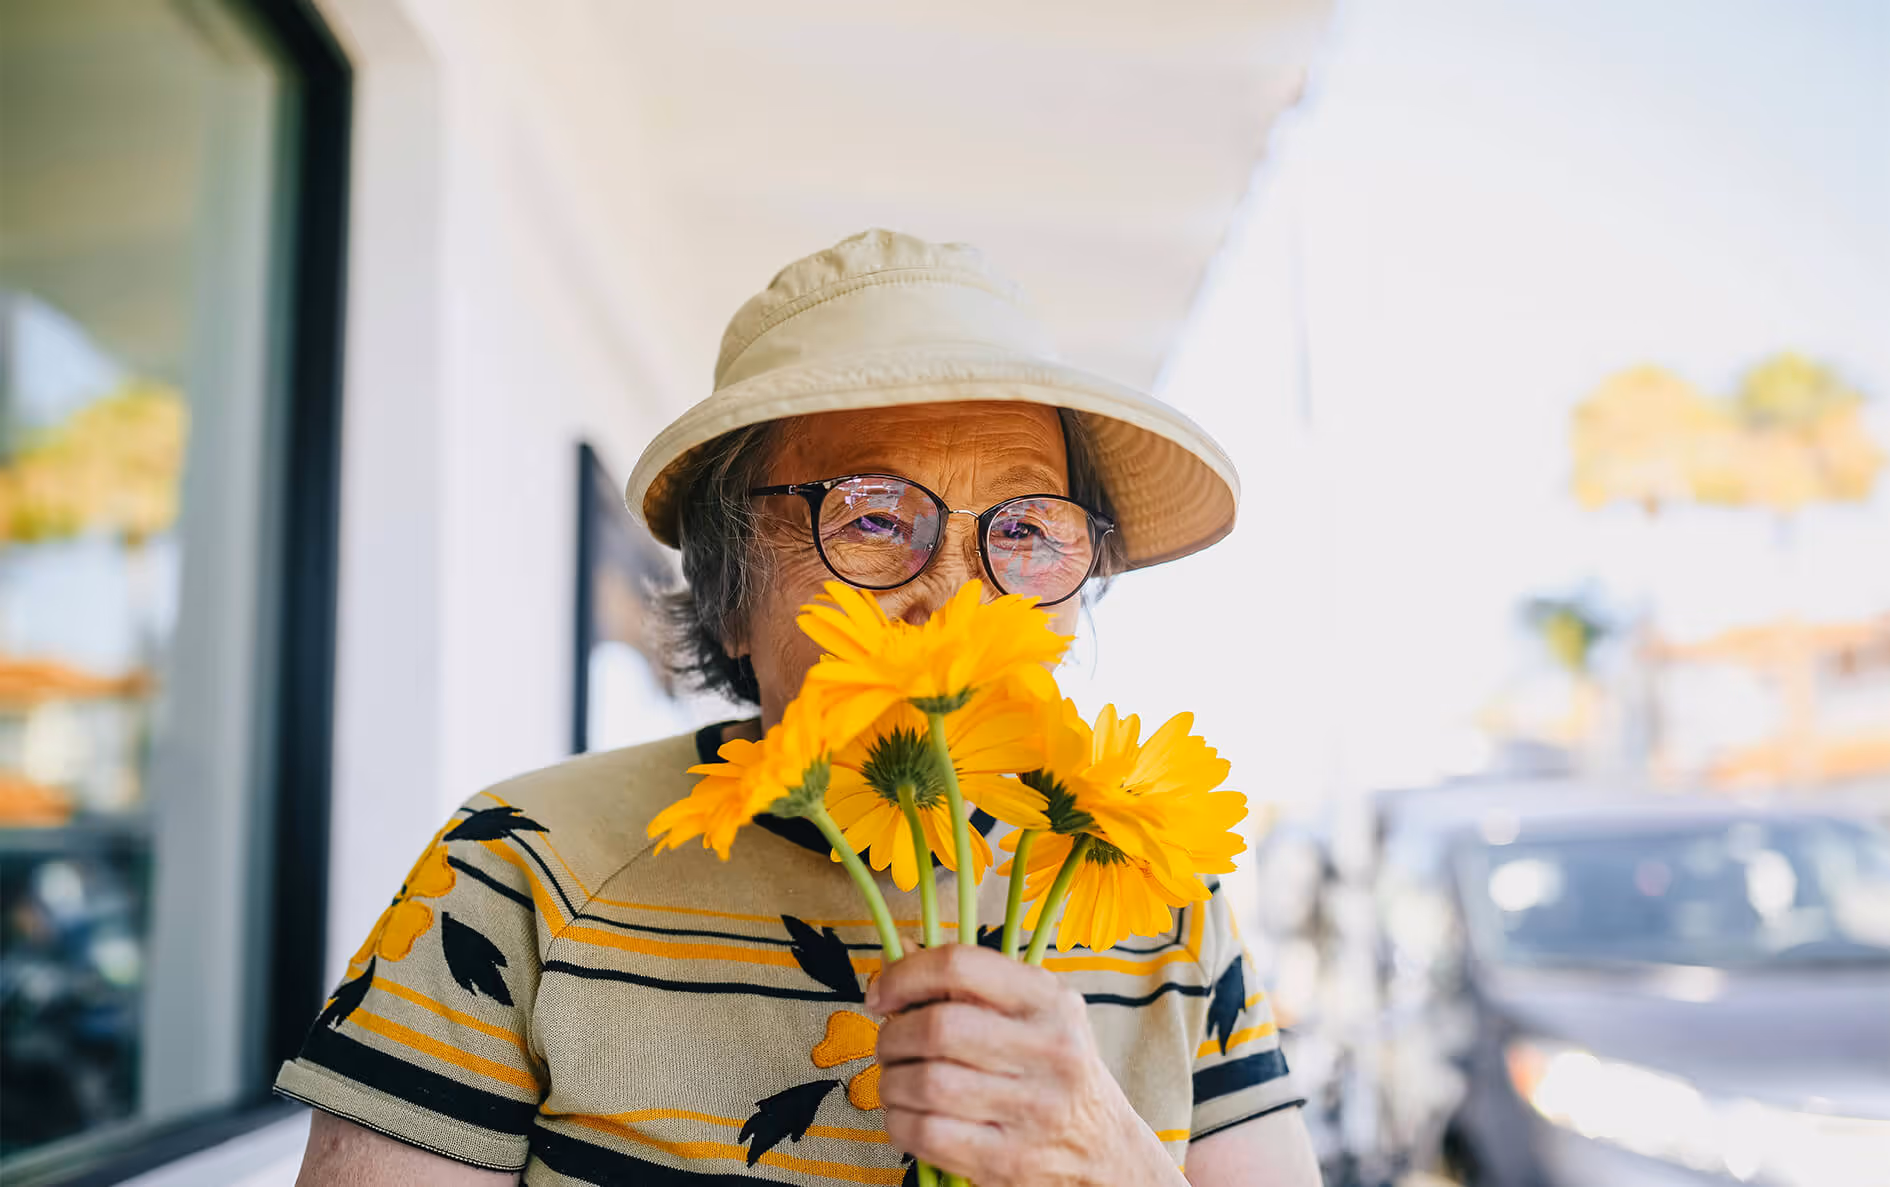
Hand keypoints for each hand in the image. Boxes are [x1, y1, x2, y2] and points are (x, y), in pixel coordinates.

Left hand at [867, 945, 1184, 1186]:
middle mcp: (1048, 1049)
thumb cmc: (1054, 1069)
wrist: (1104, 1150)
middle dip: (892, 1036)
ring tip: (897, 1081)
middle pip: (937, 1028)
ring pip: (924, 1083)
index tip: (882, 995)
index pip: (960, 966)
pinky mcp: (1009, 1159)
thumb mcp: (1033, 1013)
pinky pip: (925, 1133)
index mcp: (1049, 1000)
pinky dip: (898, 1121)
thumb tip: (894, 954)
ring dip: (891, 1082)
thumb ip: (969, 984)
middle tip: (889, 1045)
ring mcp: (1031, 1109)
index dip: (905, 975)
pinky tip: (906, 1114)